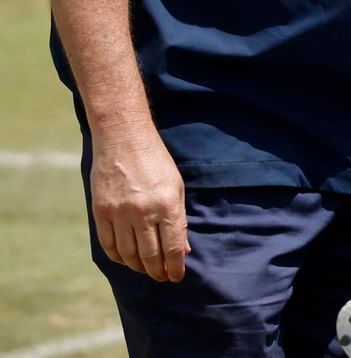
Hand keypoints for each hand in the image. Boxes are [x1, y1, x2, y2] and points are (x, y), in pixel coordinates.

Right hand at [89, 126, 188, 281]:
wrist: (124, 140)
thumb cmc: (156, 162)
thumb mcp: (177, 188)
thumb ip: (179, 220)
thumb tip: (183, 250)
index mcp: (167, 205)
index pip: (173, 247)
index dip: (175, 267)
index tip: (176, 277)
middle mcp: (143, 212)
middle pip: (150, 255)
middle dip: (158, 271)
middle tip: (162, 277)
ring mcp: (119, 213)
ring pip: (128, 253)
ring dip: (138, 267)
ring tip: (146, 269)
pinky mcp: (100, 211)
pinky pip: (108, 243)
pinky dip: (117, 257)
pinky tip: (125, 259)